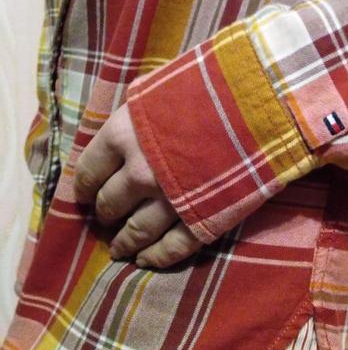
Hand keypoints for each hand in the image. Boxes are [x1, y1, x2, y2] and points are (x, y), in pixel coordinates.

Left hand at [73, 103, 200, 268]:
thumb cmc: (211, 88)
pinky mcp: (201, 218)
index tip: (86, 195)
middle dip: (106, 214)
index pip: (90, 170)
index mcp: (125, 135)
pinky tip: (147, 261)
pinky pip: (173, 247)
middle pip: (111, 204)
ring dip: (125, 243)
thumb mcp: (163, 89)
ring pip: (137, 232)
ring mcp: (170, 199)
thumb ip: (141, 114)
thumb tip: (130, 129)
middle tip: (108, 219)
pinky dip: (157, 257)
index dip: (86, 187)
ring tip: (121, 250)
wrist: (259, 105)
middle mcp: (140, 171)